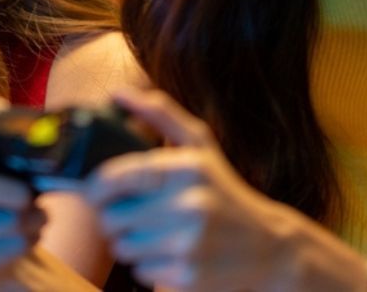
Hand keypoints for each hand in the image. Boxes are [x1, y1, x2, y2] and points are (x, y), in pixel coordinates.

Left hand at [83, 86, 293, 291]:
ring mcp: (189, 244)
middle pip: (111, 216)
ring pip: (122, 246)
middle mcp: (187, 205)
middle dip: (112, 215)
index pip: (115, 176)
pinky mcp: (189, 277)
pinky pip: (140, 271)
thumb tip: (118, 92)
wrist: (271, 248)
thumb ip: (159, 114)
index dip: (95, 186)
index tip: (96, 190)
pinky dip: (146, 264)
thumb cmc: (224, 189)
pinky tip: (166, 253)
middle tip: (127, 212)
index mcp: (185, 167)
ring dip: (127, 241)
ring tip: (148, 232)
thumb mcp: (199, 145)